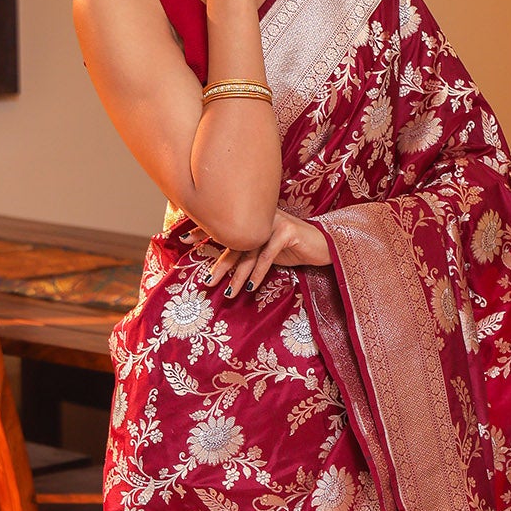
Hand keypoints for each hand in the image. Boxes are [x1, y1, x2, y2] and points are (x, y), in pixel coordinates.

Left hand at [189, 211, 330, 298]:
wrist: (327, 244)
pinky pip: (267, 256)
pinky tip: (250, 287)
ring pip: (249, 252)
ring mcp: (274, 222)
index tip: (182, 238)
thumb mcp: (268, 248)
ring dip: (238, 276)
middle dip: (219, 263)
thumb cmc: (295, 248)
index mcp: (253, 218)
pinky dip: (259, 273)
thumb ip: (248, 249)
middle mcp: (261, 216)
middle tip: (206, 281)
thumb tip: (222, 264)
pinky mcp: (288, 232)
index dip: (203, 229)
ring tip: (229, 294)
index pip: (224, 223)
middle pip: (234, 240)